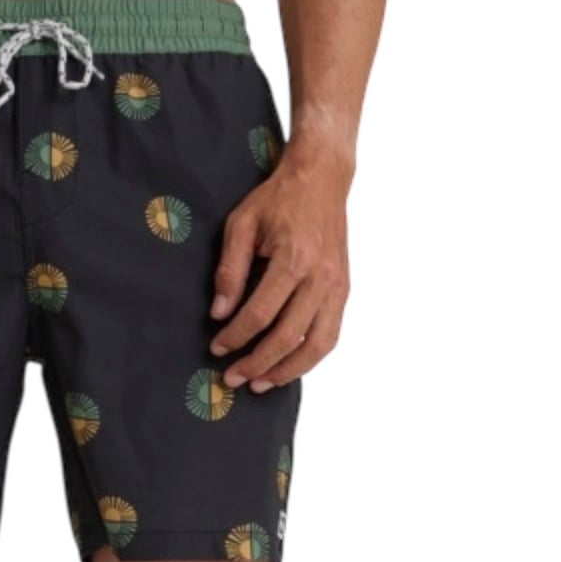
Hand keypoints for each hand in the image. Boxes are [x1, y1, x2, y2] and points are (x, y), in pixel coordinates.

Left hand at [209, 144, 352, 391]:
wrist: (322, 177)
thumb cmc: (278, 199)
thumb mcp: (242, 225)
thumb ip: (230, 270)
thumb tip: (219, 313)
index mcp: (294, 258)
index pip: (260, 313)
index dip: (235, 337)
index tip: (217, 348)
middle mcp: (321, 276)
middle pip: (289, 336)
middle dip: (257, 363)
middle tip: (232, 378)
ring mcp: (337, 285)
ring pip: (316, 345)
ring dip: (287, 371)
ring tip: (260, 384)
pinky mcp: (344, 290)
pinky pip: (330, 335)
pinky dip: (309, 358)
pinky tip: (287, 367)